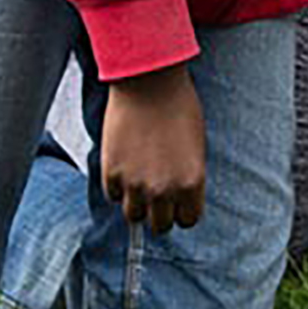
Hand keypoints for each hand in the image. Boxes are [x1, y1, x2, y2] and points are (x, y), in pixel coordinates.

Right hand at [97, 63, 207, 231]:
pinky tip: (125, 165)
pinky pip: (113, 196)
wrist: (148, 83)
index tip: (178, 201)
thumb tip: (178, 199)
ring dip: (137, 202)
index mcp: (192, 182)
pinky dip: (118, 186)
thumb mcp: (196, 145)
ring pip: (134, 216)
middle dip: (160, 211)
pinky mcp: (112, 174)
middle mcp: (164, 189)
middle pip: (160, 226)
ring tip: (140, 180)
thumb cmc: (178, 107)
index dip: (183, 210)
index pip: (188, 220)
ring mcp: (135, 184)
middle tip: (157, 193)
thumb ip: (187, 176)